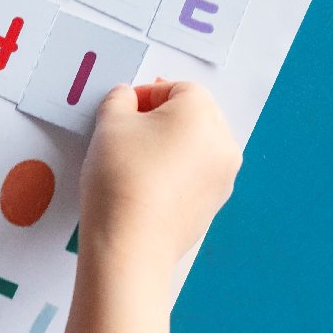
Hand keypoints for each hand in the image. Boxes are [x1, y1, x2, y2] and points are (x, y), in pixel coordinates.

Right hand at [55, 82, 239, 332]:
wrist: (131, 244)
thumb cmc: (121, 177)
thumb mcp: (109, 124)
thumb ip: (119, 100)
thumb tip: (127, 99)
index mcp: (202, 113)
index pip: (176, 88)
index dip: (145, 95)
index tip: (121, 112)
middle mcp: (223, 142)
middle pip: (192, 117)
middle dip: (160, 120)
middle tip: (126, 135)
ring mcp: (223, 177)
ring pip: (194, 148)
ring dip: (168, 148)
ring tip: (133, 164)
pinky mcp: (213, 206)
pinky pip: (194, 177)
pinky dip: (174, 175)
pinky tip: (145, 188)